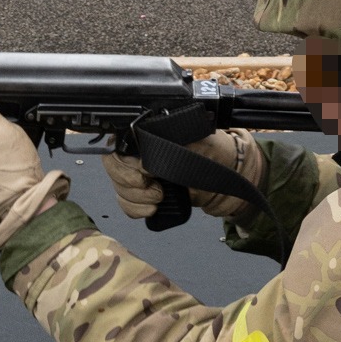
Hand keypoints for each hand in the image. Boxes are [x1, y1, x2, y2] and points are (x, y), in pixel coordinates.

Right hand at [103, 129, 264, 221]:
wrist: (228, 174)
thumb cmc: (214, 149)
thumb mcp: (195, 136)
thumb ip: (170, 135)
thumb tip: (150, 138)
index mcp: (147, 132)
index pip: (117, 143)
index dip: (125, 162)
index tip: (147, 172)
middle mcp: (138, 151)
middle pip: (112, 167)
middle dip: (130, 182)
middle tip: (156, 187)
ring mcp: (139, 173)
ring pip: (118, 187)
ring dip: (135, 198)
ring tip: (159, 197)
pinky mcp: (144, 194)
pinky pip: (125, 204)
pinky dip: (136, 209)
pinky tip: (153, 208)